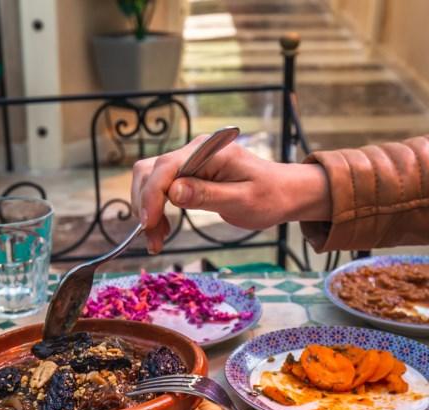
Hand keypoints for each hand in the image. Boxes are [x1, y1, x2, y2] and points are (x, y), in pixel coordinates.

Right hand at [131, 136, 331, 253]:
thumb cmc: (270, 197)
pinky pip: (161, 188)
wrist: (284, 192)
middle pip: (149, 170)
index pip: (166, 167)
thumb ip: (207, 195)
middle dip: (144, 204)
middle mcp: (194, 151)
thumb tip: (173, 192)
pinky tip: (162, 230)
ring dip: (146, 210)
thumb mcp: (242, 201)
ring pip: (150, 180)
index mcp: (209, 151)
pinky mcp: (188, 174)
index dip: (152, 195)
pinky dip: (155, 210)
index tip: (148, 224)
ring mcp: (189, 161)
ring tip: (158, 239)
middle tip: (153, 239)